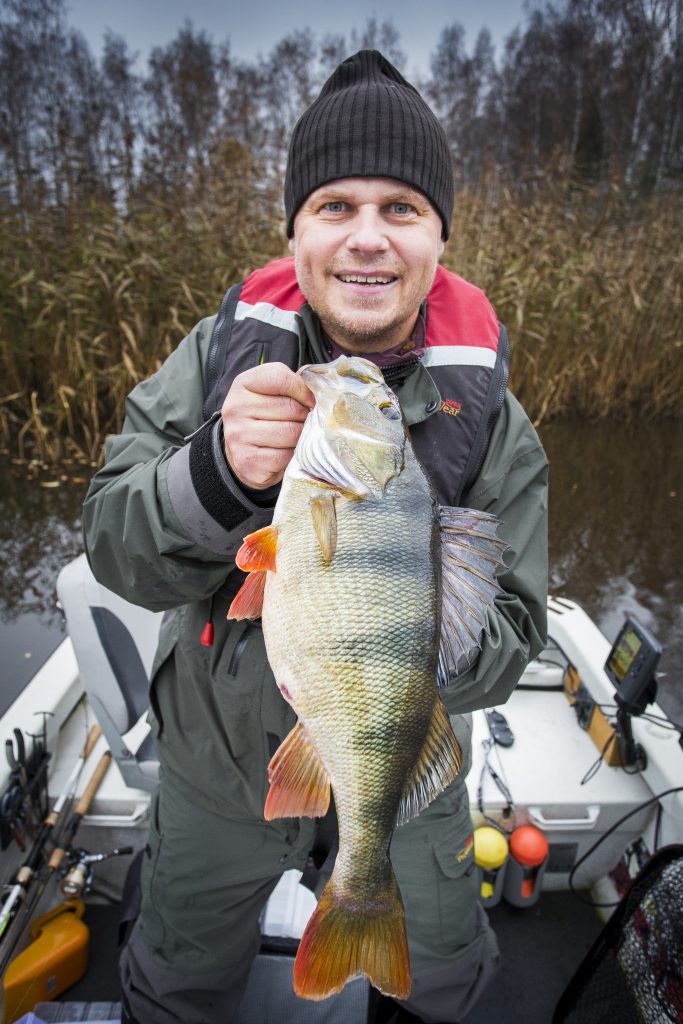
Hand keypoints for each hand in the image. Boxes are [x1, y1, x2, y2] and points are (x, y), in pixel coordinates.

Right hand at [221, 362, 314, 489]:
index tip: (310, 401)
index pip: (280, 378)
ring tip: (295, 439)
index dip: (303, 390)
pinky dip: (292, 456)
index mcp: (242, 384)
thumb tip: (318, 386)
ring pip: (291, 432)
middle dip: (304, 417)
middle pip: (291, 407)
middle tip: (302, 424)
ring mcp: (239, 435)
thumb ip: (292, 385)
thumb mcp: (271, 394)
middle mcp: (235, 408)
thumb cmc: (263, 420)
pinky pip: (285, 456)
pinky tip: (286, 454)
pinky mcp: (247, 461)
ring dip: (300, 438)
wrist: (242, 457)